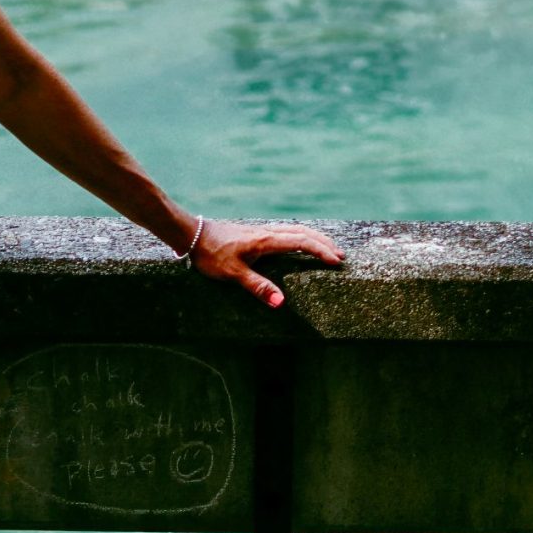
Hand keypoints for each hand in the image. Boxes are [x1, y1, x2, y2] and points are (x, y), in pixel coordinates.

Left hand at [189, 220, 344, 309]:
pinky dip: (300, 236)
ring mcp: (261, 230)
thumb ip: (258, 287)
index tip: (336, 261)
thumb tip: (281, 302)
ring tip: (327, 248)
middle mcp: (267, 232)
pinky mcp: (254, 233)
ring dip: (313, 237)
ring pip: (294, 230)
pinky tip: (299, 243)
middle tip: (340, 255)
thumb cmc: (211, 254)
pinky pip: (285, 231)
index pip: (301, 242)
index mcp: (266, 240)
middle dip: (323, 243)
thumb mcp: (233, 274)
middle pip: (303, 232)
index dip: (321, 251)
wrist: (191, 235)